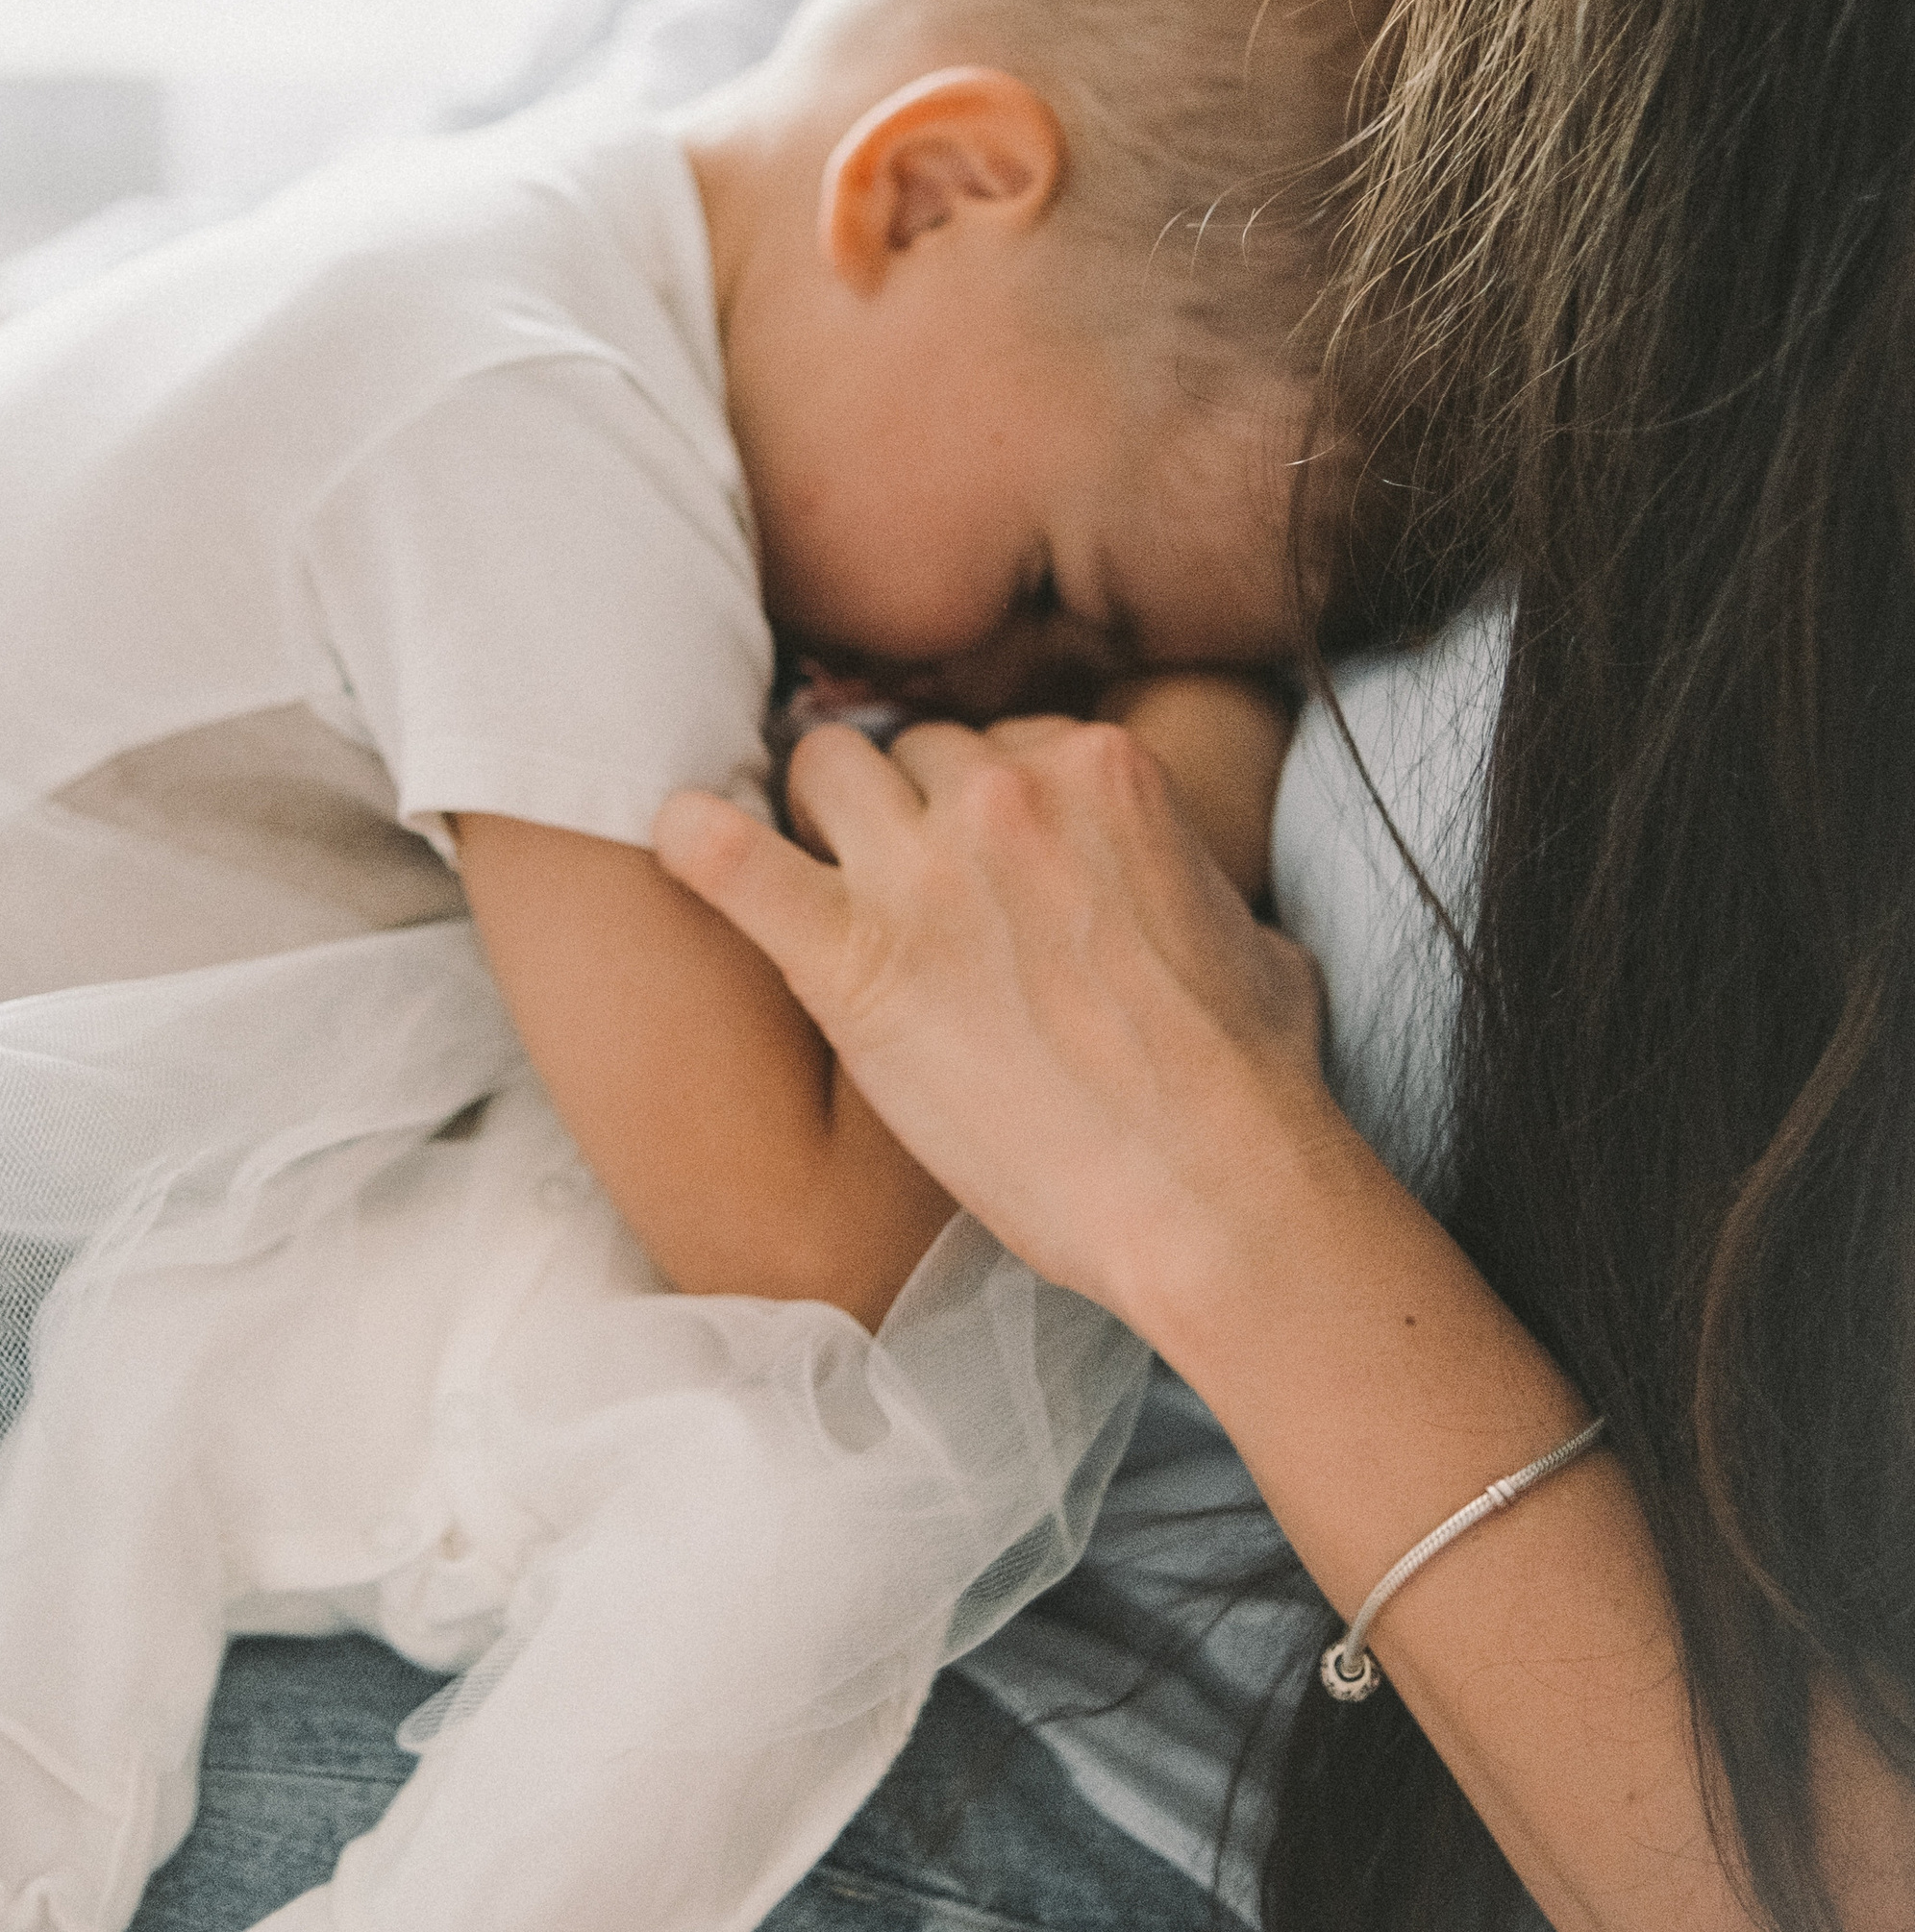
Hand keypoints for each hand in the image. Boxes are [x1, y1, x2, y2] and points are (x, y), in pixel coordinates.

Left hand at [654, 713, 1331, 1343]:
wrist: (1213, 1193)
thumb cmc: (1251, 1084)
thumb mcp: (1252, 933)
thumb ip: (1191, 874)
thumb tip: (1180, 887)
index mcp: (1103, 768)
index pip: (1001, 739)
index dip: (979, 806)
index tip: (977, 858)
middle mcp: (1007, 793)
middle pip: (909, 749)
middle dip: (903, 808)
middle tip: (906, 888)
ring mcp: (924, 872)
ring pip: (823, 772)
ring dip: (821, 821)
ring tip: (826, 884)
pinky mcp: (854, 960)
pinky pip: (733, 860)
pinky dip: (697, 844)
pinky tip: (679, 838)